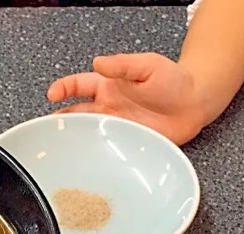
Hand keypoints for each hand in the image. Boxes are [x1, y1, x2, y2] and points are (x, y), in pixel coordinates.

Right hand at [46, 53, 206, 145]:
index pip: (78, 85)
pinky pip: (107, 151)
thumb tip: (99, 62)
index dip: (63, 89)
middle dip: (60, 121)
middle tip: (48, 130)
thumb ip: (123, 65)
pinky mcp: (127, 144)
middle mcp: (108, 107)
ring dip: (75, 141)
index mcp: (108, 85)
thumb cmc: (174, 81)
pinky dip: (96, 157)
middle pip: (76, 114)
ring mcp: (116, 127)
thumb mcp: (148, 65)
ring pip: (87, 135)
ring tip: (60, 149)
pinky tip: (87, 162)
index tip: (53, 95)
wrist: (195, 103)